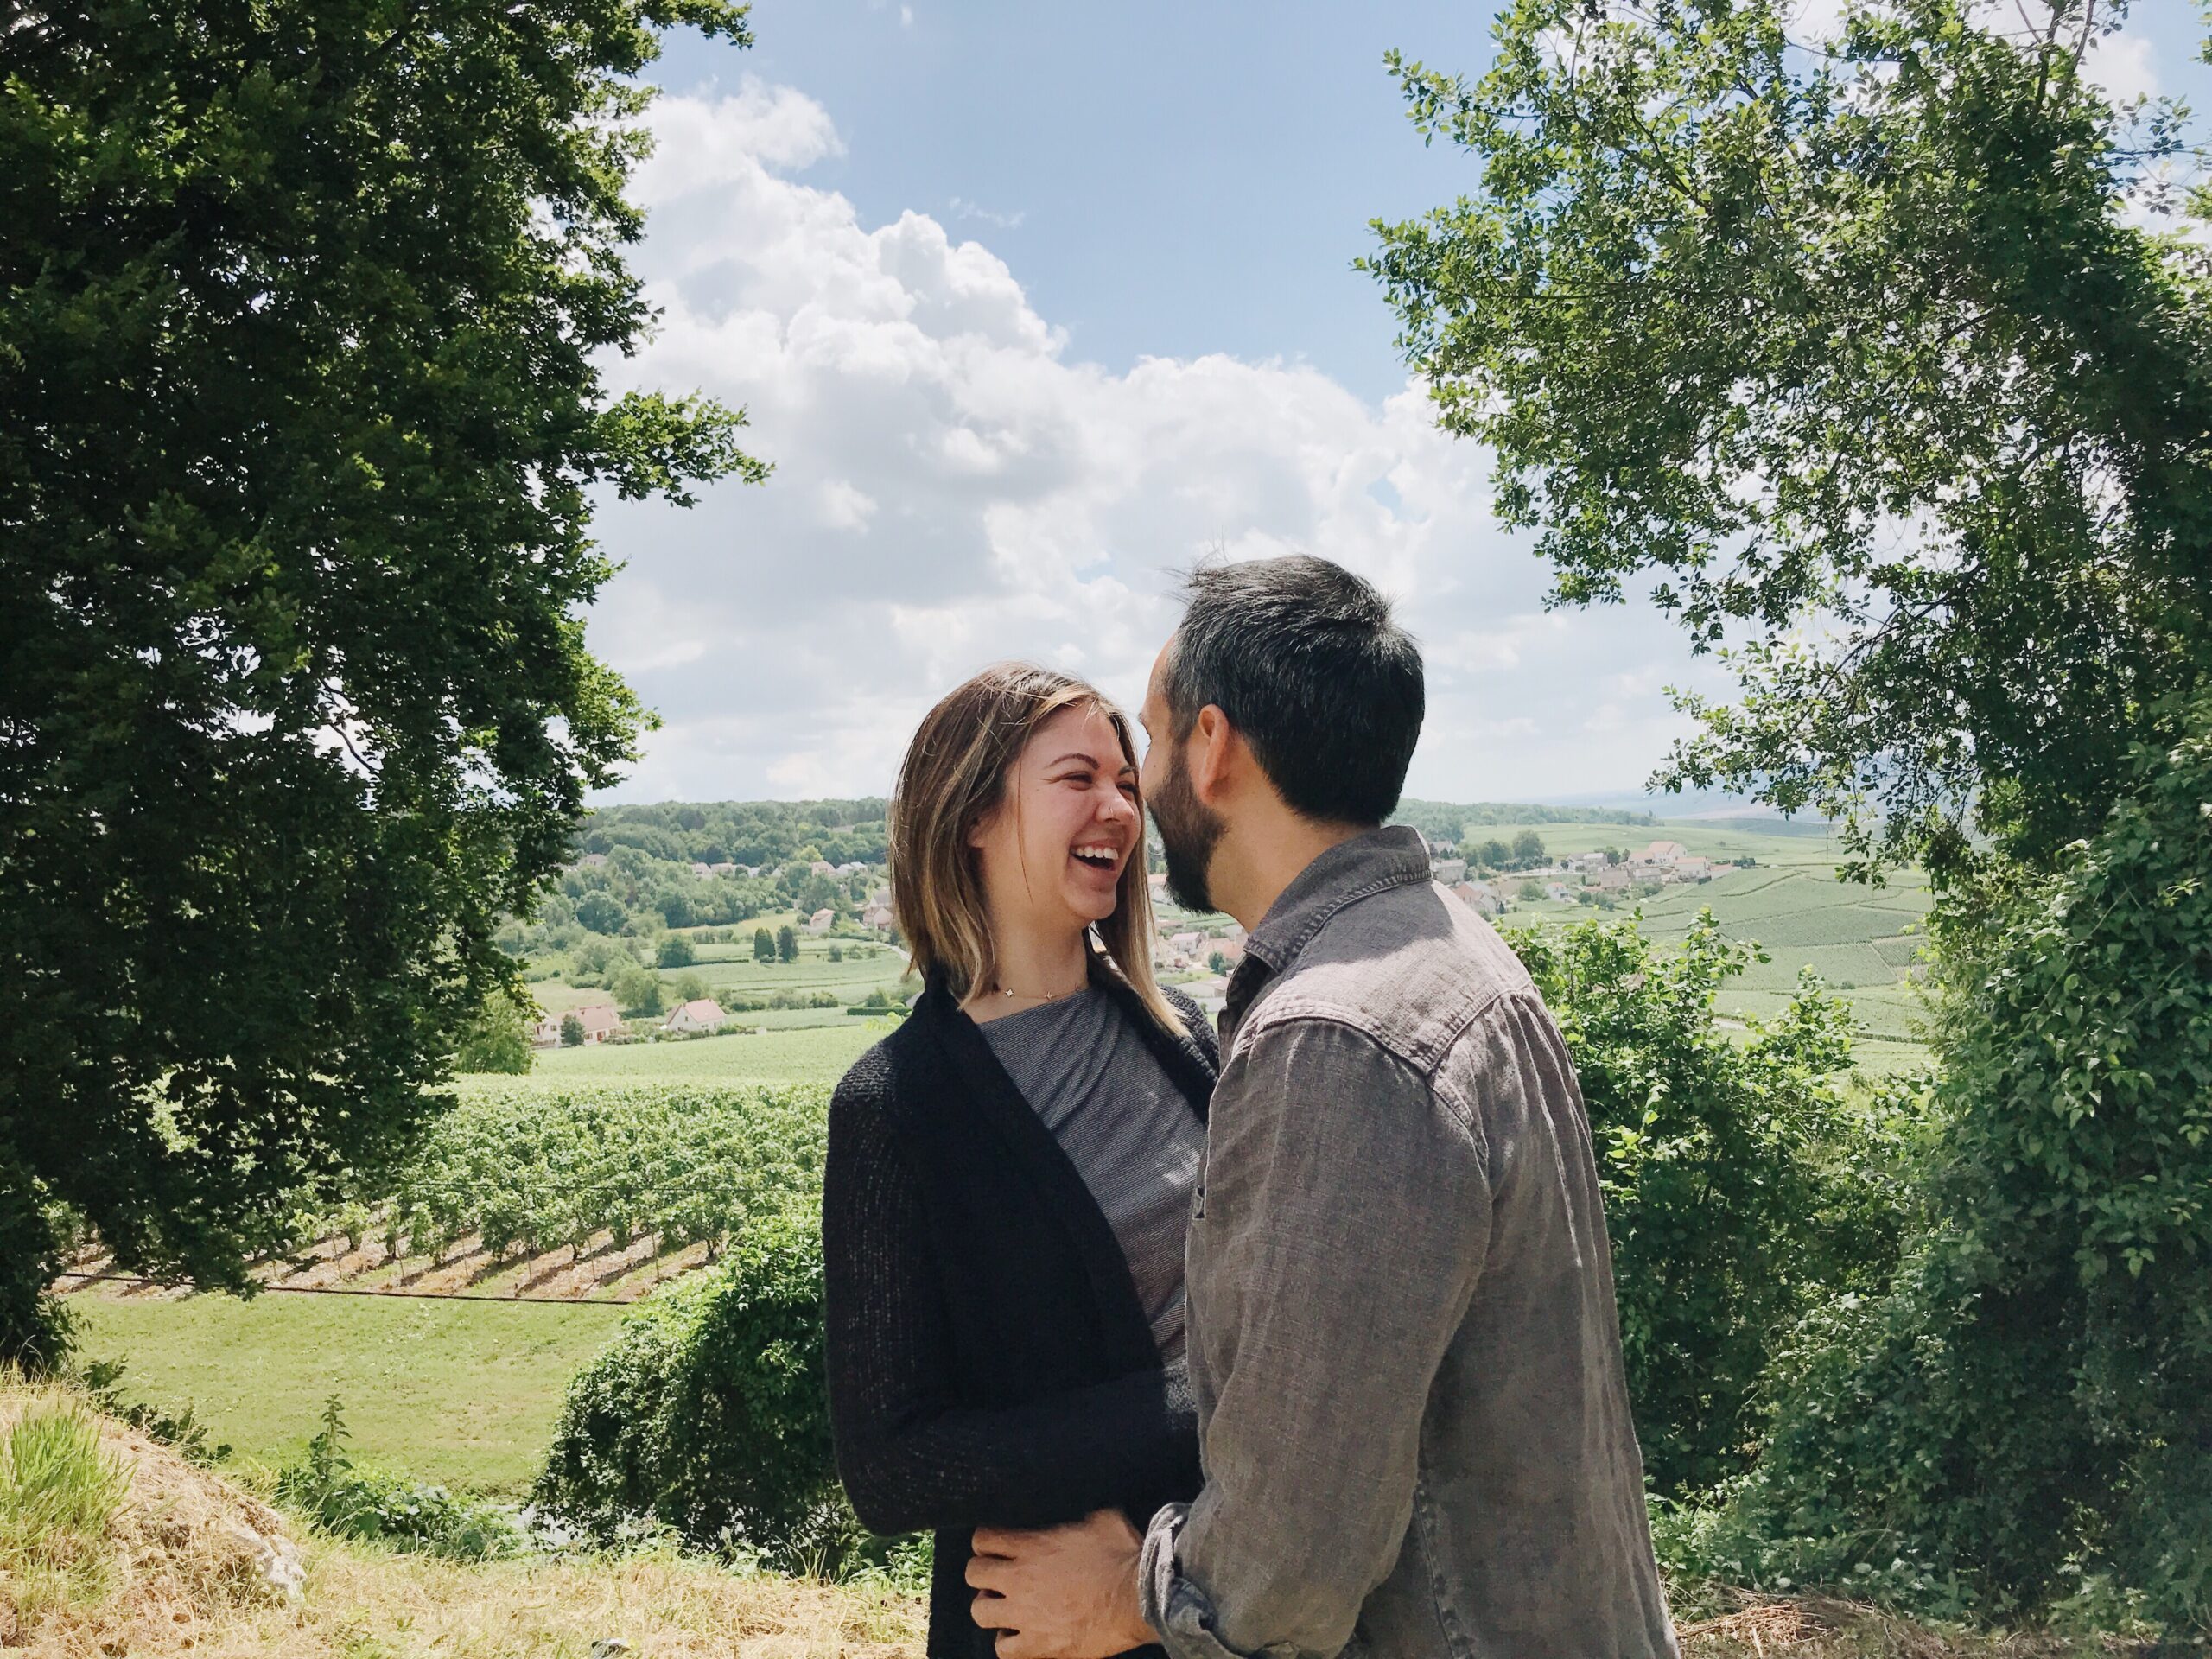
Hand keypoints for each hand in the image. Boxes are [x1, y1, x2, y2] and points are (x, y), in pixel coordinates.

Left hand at [967, 1508, 1152, 1658]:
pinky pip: (1003, 1649)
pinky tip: (1019, 1636)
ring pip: (980, 1612)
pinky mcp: (1038, 1645)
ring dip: (989, 1607)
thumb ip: (1082, 1520)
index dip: (986, 1542)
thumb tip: (1085, 1520)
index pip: (984, 1539)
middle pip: (973, 1573)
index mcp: (1034, 1546)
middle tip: (997, 1577)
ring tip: (1003, 1607)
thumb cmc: (1123, 1559)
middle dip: (982, 1573)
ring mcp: (1026, 1614)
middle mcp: (1021, 1578)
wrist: (1137, 1599)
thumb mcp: (1103, 1522)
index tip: (993, 1547)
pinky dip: (1008, 1643)